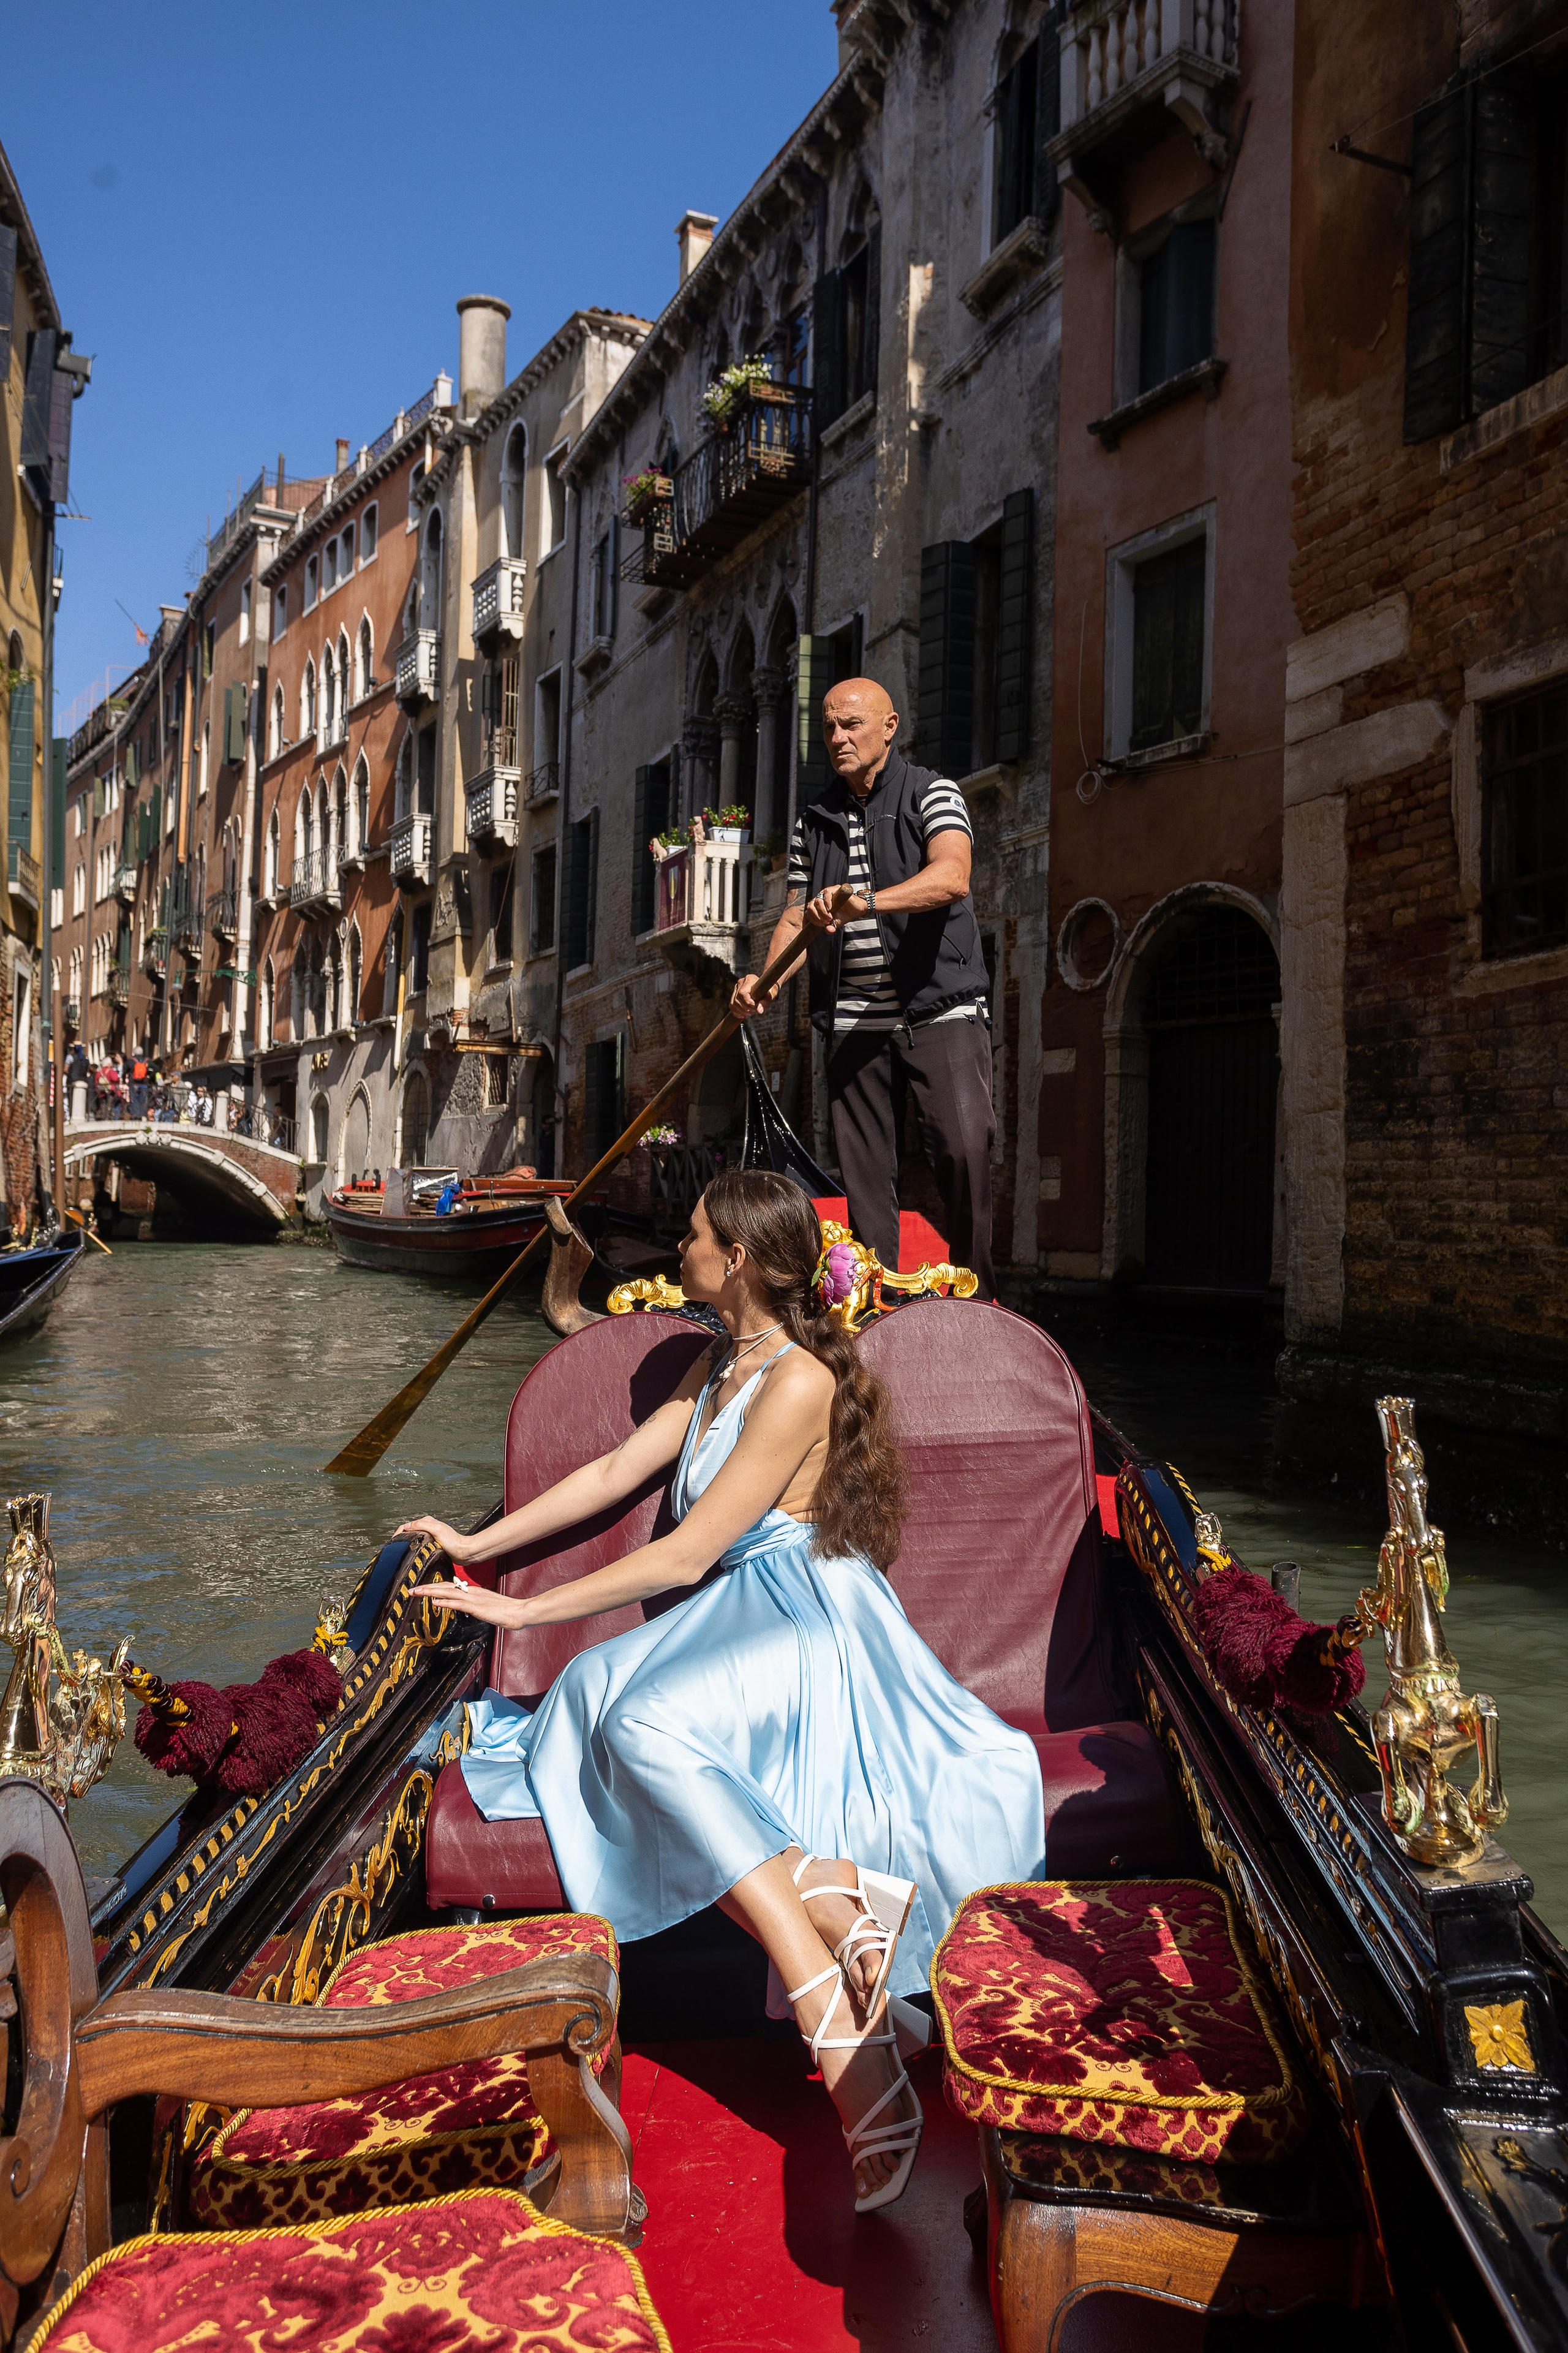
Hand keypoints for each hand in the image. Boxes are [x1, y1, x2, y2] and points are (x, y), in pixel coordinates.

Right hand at [394, 1514, 468, 1563]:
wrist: (464, 1552)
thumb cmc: (454, 1542)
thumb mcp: (437, 1530)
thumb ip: (422, 1525)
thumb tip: (407, 1526)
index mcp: (428, 1522)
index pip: (408, 1525)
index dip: (399, 1532)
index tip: (393, 1541)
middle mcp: (428, 1527)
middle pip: (409, 1531)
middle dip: (401, 1537)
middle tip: (394, 1547)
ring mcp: (430, 1536)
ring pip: (413, 1538)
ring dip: (406, 1542)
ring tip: (400, 1550)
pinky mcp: (432, 1544)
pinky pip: (419, 1544)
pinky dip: (413, 1547)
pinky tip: (412, 1552)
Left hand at [411, 1581, 529, 1627]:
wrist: (518, 1612)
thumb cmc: (504, 1611)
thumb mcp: (485, 1607)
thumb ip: (473, 1605)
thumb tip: (462, 1605)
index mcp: (472, 1592)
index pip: (449, 1587)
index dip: (434, 1587)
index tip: (421, 1588)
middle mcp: (471, 1592)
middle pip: (445, 1587)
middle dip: (427, 1588)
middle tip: (411, 1589)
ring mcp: (473, 1599)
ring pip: (448, 1593)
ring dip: (431, 1592)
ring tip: (417, 1592)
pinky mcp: (477, 1607)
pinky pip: (458, 1604)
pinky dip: (446, 1602)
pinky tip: (435, 1602)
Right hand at [729, 972, 770, 1020]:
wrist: (766, 989)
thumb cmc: (768, 991)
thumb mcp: (770, 996)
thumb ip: (765, 1003)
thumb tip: (759, 1011)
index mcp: (749, 979)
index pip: (742, 993)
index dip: (747, 1002)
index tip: (755, 1007)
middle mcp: (741, 982)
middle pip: (737, 999)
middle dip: (745, 1008)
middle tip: (754, 1011)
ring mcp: (736, 988)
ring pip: (733, 1003)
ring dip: (741, 1011)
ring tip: (750, 1012)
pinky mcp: (734, 994)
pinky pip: (732, 1005)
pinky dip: (737, 1012)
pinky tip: (744, 1014)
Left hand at [806, 886, 865, 934]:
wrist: (856, 910)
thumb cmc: (844, 915)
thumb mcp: (835, 924)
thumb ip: (830, 928)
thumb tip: (828, 931)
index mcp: (818, 907)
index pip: (809, 911)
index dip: (813, 919)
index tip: (822, 925)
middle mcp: (820, 898)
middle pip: (811, 906)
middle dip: (817, 916)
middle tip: (826, 921)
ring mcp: (826, 893)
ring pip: (817, 900)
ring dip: (822, 911)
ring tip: (830, 917)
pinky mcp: (834, 889)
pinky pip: (826, 893)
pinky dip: (827, 902)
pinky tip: (831, 908)